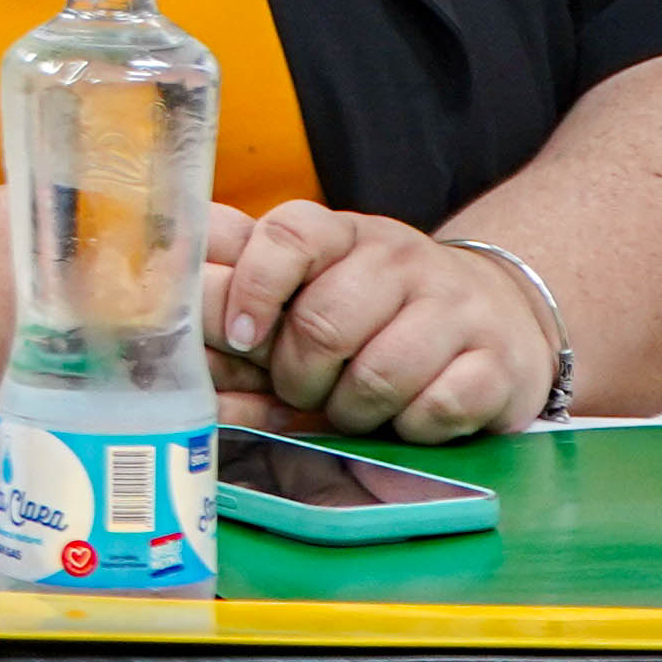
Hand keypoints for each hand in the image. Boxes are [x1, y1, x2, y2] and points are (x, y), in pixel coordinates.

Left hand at [206, 203, 559, 441]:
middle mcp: (404, 259)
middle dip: (298, 376)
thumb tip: (161, 269)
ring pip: (378, 374)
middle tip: (302, 390)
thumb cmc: (378, 308)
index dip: (253, 287)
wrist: (500, 318)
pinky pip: (436, 408)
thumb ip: (240, 274)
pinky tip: (409, 417)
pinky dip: (410, 428)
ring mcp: (458, 309)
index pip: (291, 233)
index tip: (241, 335)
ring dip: (351, 410)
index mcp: (345, 234)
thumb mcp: (313, 278)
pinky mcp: (498, 364)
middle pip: (324, 322)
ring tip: (353, 407)